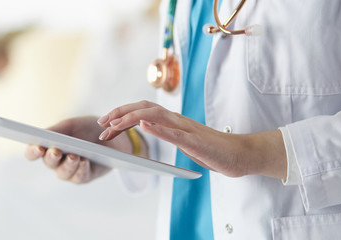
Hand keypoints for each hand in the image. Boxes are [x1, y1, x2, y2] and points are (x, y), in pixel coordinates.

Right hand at [24, 116, 135, 183]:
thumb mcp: (71, 125)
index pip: (33, 152)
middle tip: (56, 152)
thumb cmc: (86, 129)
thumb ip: (56, 131)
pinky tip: (84, 161)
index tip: (37, 147)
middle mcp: (56, 161)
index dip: (33, 151)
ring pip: (63, 173)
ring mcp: (69, 171)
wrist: (111, 136)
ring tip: (73, 156)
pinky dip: (81, 169)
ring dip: (67, 165)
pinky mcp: (83, 177)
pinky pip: (79, 177)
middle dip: (51, 157)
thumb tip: (43, 135)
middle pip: (48, 163)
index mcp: (48, 146)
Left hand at [97, 101, 286, 178]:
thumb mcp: (183, 141)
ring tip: (114, 123)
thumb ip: (166, 134)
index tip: (104, 122)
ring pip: (155, 115)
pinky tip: (144, 125)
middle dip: (119, 113)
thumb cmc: (212, 150)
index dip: (122, 113)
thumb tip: (145, 129)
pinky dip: (158, 127)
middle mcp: (177, 120)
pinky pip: (175, 132)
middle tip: (101, 124)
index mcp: (173, 121)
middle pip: (144, 108)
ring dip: (132, 118)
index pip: (143, 110)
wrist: (240, 155)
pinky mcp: (196, 141)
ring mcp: (186, 129)